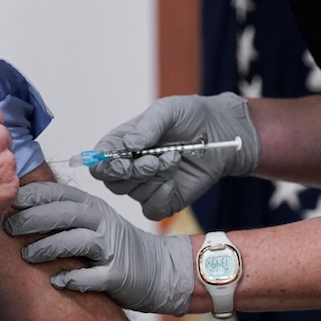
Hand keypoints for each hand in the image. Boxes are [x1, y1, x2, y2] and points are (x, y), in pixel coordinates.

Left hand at [5, 182, 193, 315]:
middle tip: (9, 227)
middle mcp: (102, 222)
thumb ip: (65, 215)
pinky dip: (73, 278)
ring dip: (47, 247)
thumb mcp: (94, 221)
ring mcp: (111, 247)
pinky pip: (92, 275)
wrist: (161, 269)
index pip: (60, 193)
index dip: (34, 194)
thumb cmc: (117, 246)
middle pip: (64, 213)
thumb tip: (20, 211)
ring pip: (75, 240)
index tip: (10, 201)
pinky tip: (57, 281)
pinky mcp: (118, 274)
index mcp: (93, 207)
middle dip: (33, 218)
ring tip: (27, 255)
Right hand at [92, 93, 260, 219]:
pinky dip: (161, 196)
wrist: (221, 132)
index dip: (103, 165)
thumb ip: (147, 126)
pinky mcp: (165, 199)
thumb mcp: (168, 111)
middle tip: (153, 160)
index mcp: (122, 142)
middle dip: (132, 172)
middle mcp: (130, 165)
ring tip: (174, 158)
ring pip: (133, 193)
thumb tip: (129, 146)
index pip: (99, 161)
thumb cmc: (190, 116)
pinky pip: (152, 209)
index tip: (121, 162)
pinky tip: (174, 181)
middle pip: (112, 182)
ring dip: (153, 178)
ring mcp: (147, 184)